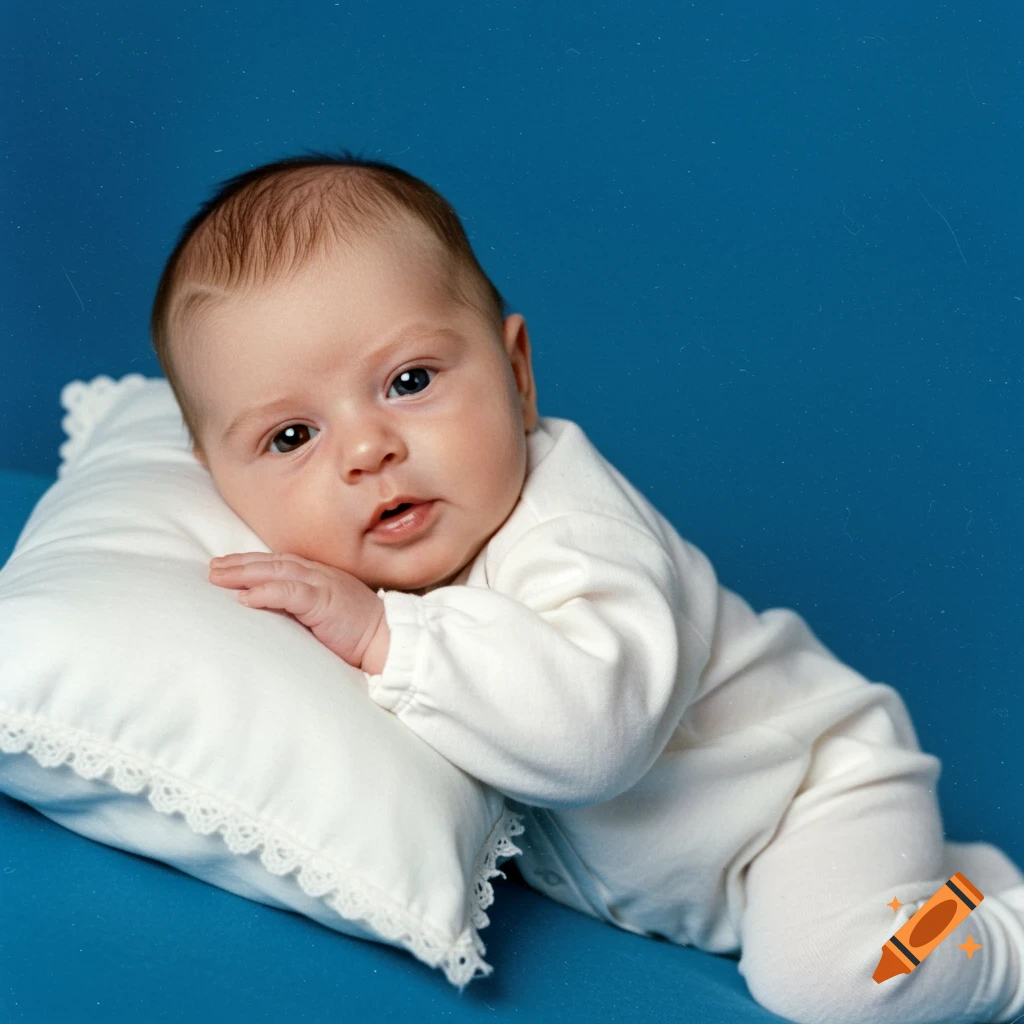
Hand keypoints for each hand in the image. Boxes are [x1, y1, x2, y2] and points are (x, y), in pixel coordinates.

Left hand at [208, 552, 386, 669]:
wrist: (388, 639)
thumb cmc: (357, 631)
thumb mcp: (324, 614)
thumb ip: (300, 608)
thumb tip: (269, 612)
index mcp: (318, 576)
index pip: (278, 563)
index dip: (251, 562)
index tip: (225, 566)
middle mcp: (318, 574)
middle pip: (272, 562)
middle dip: (240, 563)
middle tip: (211, 568)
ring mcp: (322, 585)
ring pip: (277, 571)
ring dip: (245, 573)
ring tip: (218, 577)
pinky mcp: (324, 602)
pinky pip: (291, 593)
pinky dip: (266, 592)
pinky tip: (245, 597)